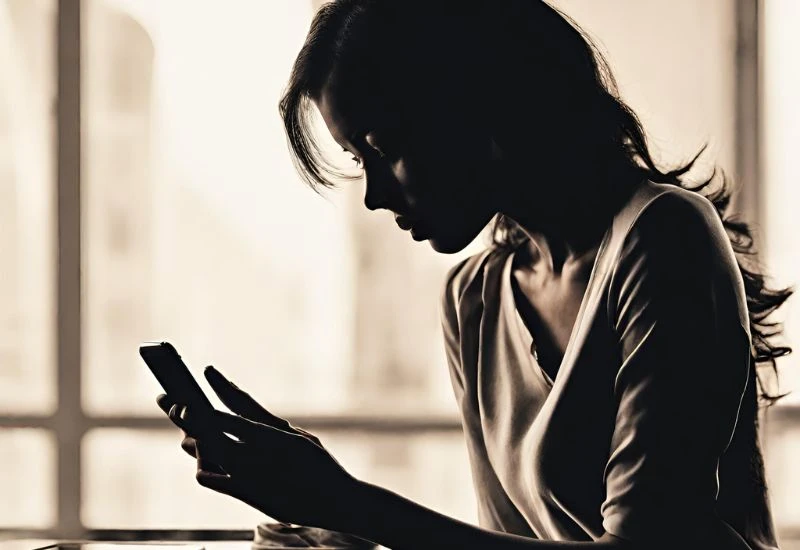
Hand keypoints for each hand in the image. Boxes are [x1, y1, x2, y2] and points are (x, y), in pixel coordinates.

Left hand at [156, 368, 361, 530]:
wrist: (332, 501)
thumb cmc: (319, 466)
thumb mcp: (300, 437)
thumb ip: (269, 426)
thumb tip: (244, 420)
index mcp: (272, 431)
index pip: (239, 403)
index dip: (221, 385)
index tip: (207, 371)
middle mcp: (255, 449)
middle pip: (210, 424)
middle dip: (186, 411)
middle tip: (171, 402)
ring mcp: (246, 471)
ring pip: (204, 448)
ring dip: (192, 438)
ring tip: (186, 433)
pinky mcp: (242, 491)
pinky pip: (209, 477)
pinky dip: (202, 466)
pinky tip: (201, 461)